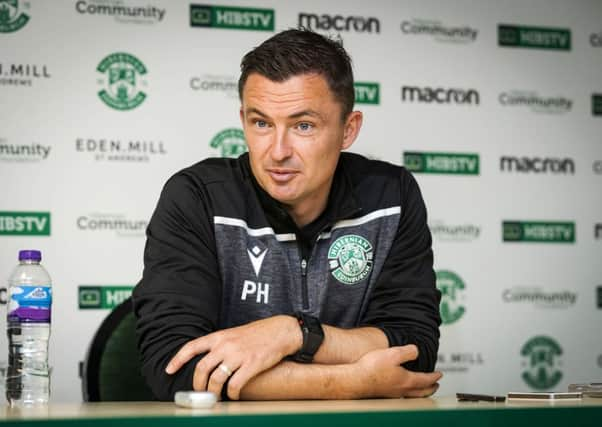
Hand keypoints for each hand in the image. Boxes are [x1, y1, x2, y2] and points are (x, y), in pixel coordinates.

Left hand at [165, 315, 301, 399]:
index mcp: (220, 336)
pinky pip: (235, 384)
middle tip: (200, 392)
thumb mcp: (235, 334)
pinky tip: (233, 394)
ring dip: (213, 392)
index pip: (192, 346)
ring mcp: (238, 355)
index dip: (178, 359)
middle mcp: (226, 345)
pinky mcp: (251, 365)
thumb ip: (221, 345)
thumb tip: (208, 360)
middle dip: (198, 384)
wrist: (281, 331)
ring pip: (216, 379)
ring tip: (216, 397)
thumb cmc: (259, 333)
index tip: (169, 369)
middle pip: (202, 368)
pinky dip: (231, 393)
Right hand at [353, 345, 441, 397]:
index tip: (440, 374)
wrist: (355, 380)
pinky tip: (401, 388)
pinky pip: (401, 395)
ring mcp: (392, 393)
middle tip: (436, 385)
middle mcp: (401, 389)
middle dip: (430, 388)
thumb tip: (417, 351)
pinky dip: (408, 392)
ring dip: (420, 392)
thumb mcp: (393, 354)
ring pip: (412, 395)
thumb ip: (408, 352)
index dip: (434, 377)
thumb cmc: (372, 368)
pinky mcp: (383, 394)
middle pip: (421, 392)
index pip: (426, 380)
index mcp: (407, 380)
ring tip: (421, 388)